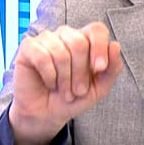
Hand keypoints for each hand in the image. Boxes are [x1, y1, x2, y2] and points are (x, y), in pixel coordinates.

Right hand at [8, 22, 123, 144]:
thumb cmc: (73, 98)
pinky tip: (49, 83)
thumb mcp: (99, 88)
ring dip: (64, 79)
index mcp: (85, 40)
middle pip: (79, 42)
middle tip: (78, 91)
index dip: (100, 47)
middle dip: (81, 73)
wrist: (47, 114)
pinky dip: (49, 75)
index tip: (99, 69)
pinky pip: (42, 57)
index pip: (96, 29)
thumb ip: (111, 69)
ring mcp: (46, 39)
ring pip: (61, 52)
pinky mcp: (28, 48)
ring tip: (64, 91)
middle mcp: (65, 35)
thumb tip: (115, 45)